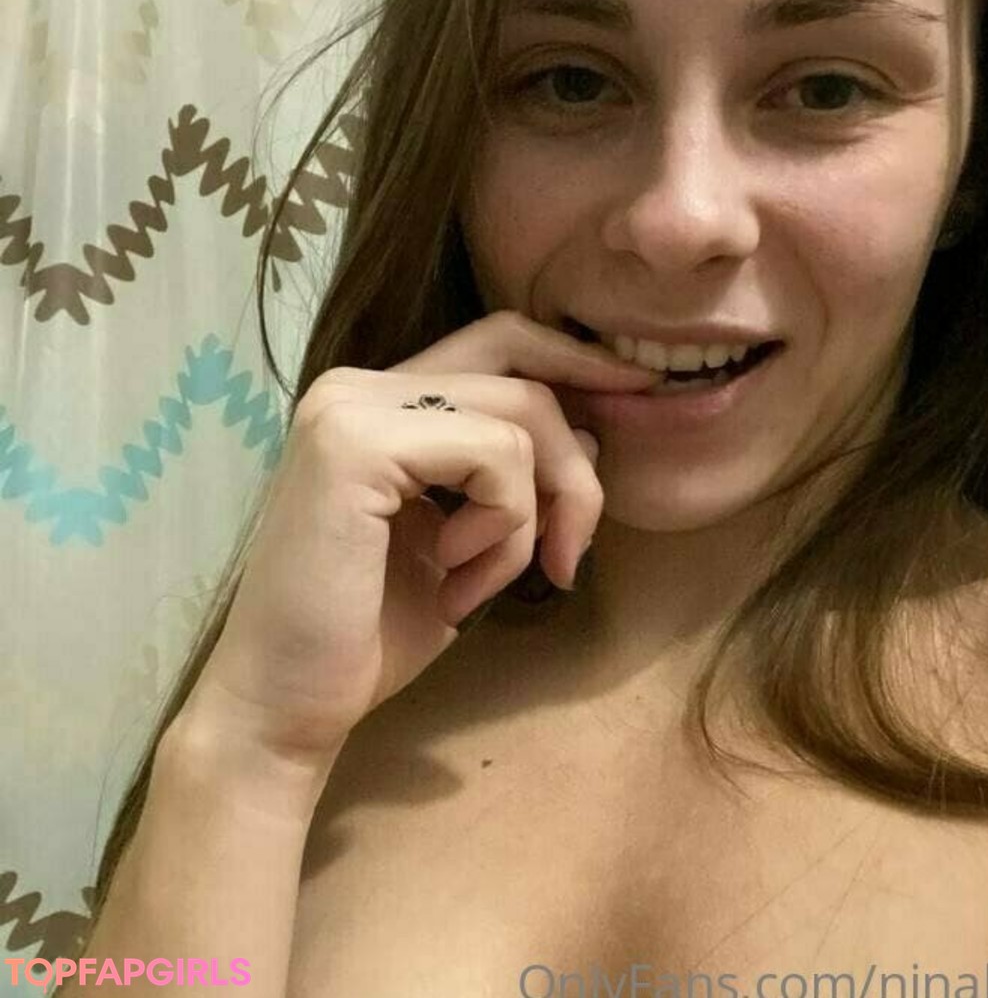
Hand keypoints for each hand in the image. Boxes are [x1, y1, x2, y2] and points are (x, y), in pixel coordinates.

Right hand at [178, 311, 659, 769]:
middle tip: (573, 551)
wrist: (286, 708)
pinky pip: (494, 456)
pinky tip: (454, 579)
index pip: (501, 340)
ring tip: (481, 583)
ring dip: (532, 517)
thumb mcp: (466, 538)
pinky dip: (503, 528)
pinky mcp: (354, 443)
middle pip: (524, 372)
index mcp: (379, 399)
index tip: (639, 392)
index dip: (575, 359)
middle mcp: (357, 384)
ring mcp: (350, 406)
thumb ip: (512, 475)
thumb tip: (594, 428)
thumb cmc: (371, 633)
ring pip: (522, 414)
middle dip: (575, 463)